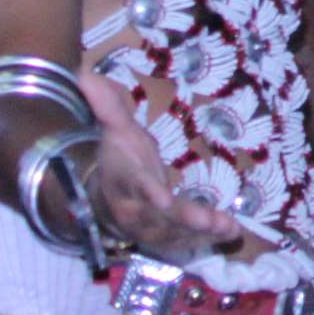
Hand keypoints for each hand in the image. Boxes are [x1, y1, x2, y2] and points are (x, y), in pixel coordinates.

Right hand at [74, 66, 255, 263]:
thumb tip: (83, 72)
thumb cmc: (117, 159)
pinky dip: (206, 240)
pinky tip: (230, 233)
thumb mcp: (114, 130)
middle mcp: (133, 209)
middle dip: (185, 219)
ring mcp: (147, 228)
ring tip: (228, 228)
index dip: (149, 193)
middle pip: (159, 217)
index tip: (164, 199)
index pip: (135, 186)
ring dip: (201, 232)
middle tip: (210, 221)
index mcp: (122, 180)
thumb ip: (107, 105)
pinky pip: (184, 242)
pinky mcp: (162, 238)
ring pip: (174, 233)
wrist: (103, 196)